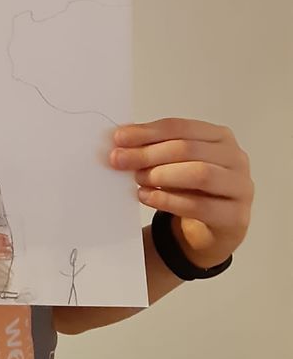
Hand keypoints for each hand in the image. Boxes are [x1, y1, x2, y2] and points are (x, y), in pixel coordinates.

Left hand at [109, 117, 253, 268]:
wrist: (210, 231)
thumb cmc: (191, 190)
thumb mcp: (172, 164)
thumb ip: (152, 148)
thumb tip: (120, 138)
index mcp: (220, 136)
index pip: (180, 127)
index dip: (147, 132)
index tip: (118, 138)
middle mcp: (235, 158)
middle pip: (188, 149)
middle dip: (148, 154)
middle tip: (120, 161)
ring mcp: (240, 187)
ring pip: (199, 174)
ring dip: (161, 175)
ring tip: (137, 179)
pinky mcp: (235, 216)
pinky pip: (200, 206)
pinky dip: (168, 200)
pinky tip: (146, 197)